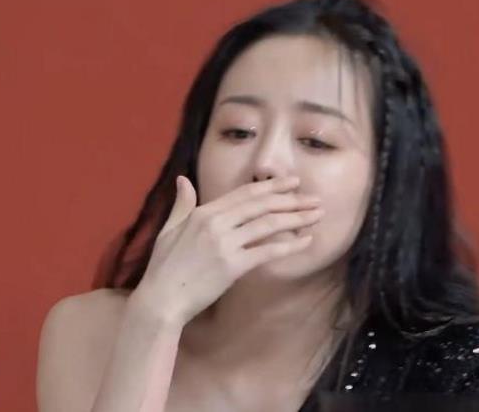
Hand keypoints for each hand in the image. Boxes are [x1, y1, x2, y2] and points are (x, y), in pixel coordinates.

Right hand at [133, 175, 322, 326]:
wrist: (161, 299)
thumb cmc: (163, 267)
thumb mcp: (169, 229)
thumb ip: (181, 204)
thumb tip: (183, 179)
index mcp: (203, 213)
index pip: (244, 194)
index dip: (271, 187)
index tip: (293, 182)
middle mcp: (216, 223)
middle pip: (261, 205)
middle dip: (291, 199)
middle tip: (314, 197)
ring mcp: (225, 244)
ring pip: (268, 224)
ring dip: (296, 218)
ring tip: (317, 215)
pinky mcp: (232, 266)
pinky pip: (267, 251)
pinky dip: (289, 245)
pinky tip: (306, 241)